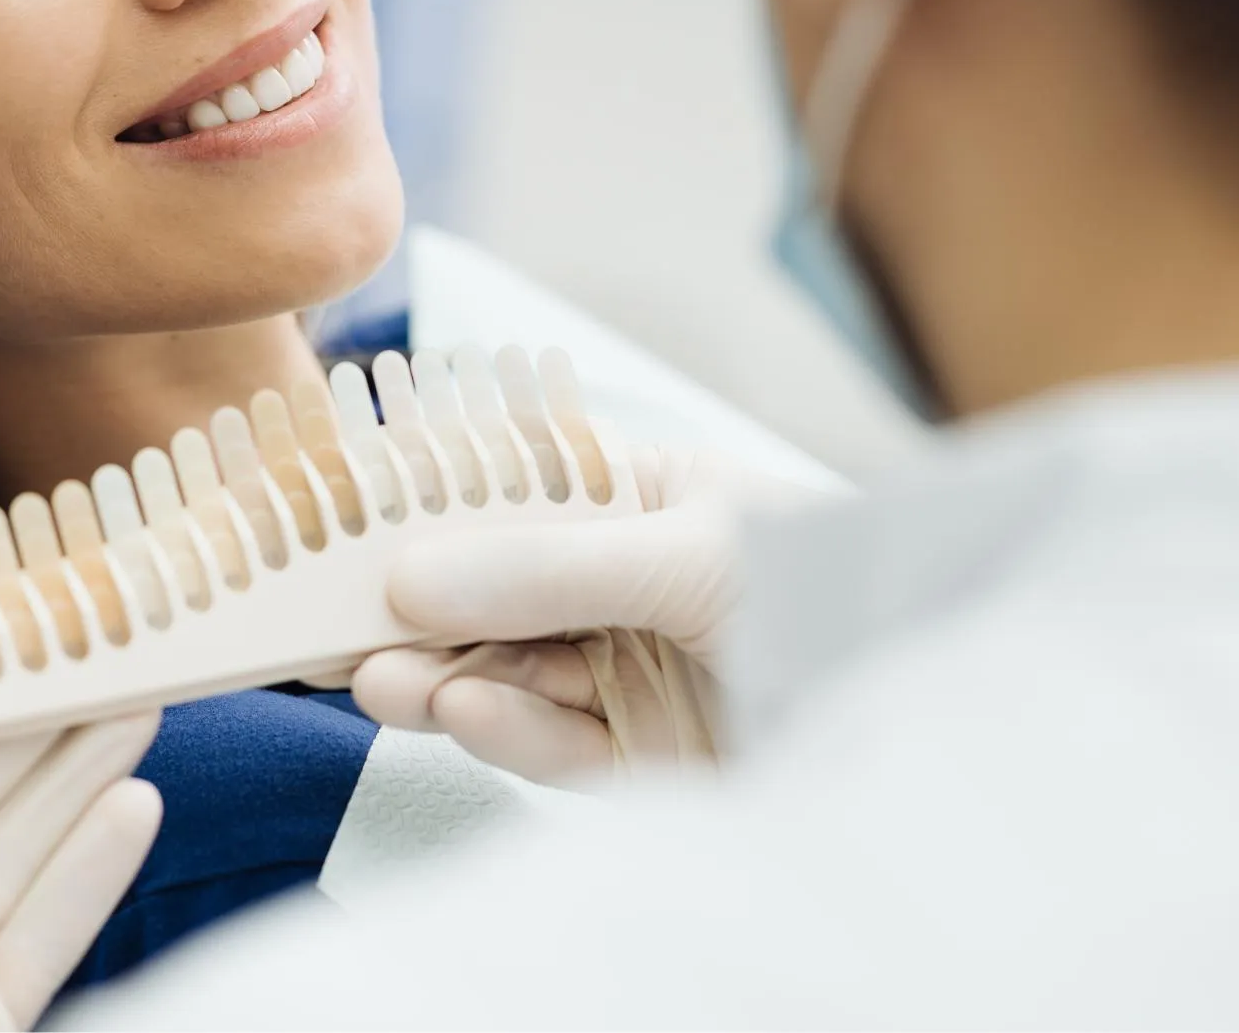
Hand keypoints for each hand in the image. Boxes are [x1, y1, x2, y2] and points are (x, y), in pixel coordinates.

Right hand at [352, 442, 820, 786]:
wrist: (930, 693)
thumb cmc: (831, 578)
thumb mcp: (682, 551)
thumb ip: (545, 564)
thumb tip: (406, 571)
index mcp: (624, 492)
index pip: (490, 487)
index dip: (401, 501)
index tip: (308, 517)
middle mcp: (611, 575)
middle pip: (477, 591)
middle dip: (401, 609)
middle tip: (311, 626)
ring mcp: (620, 664)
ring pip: (497, 670)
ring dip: (434, 674)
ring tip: (377, 678)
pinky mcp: (638, 752)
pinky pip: (548, 742)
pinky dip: (505, 731)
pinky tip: (464, 710)